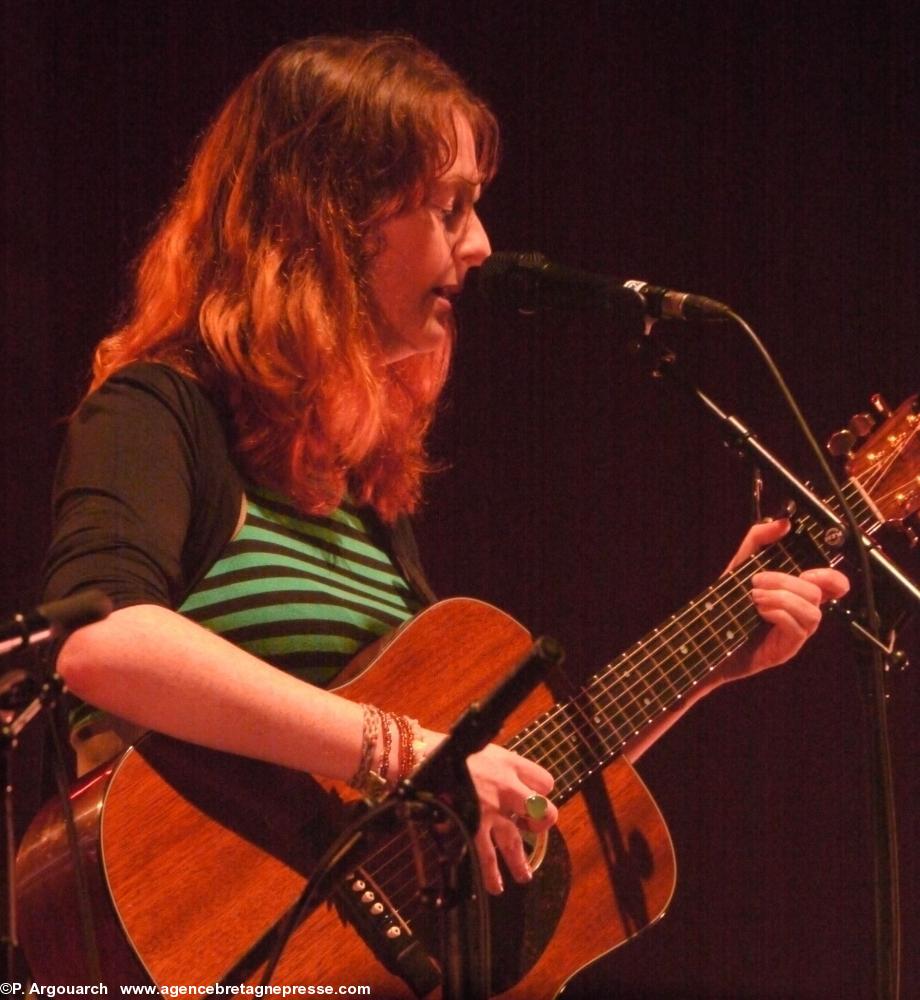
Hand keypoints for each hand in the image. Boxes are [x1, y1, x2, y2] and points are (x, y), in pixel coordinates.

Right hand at [464, 743, 556, 894]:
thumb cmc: (450, 751)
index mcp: (510, 764)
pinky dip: (491, 873)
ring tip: (523, 876)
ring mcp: (490, 809)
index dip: (541, 792)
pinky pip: (486, 855)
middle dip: (541, 824)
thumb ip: (500, 767)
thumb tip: (508, 781)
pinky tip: (494, 885)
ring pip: (515, 841)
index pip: (545, 782)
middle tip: (530, 830)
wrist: (422, 757)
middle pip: (542, 810)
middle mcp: (506, 787)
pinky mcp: (472, 825)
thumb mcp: (483, 749)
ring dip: (519, 862)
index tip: (531, 797)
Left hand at [719, 519, 849, 681]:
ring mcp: (797, 633)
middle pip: (817, 594)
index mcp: (797, 593)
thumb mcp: (740, 565)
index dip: (832, 577)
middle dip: (786, 582)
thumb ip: (759, 539)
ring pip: (812, 613)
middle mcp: (802, 613)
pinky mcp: (786, 650)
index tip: (808, 571)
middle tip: (756, 581)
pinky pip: (798, 629)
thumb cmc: (728, 602)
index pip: (835, 586)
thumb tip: (783, 522)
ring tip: (755, 597)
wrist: (706, 637)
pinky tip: (759, 611)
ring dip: (782, 598)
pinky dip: (779, 614)